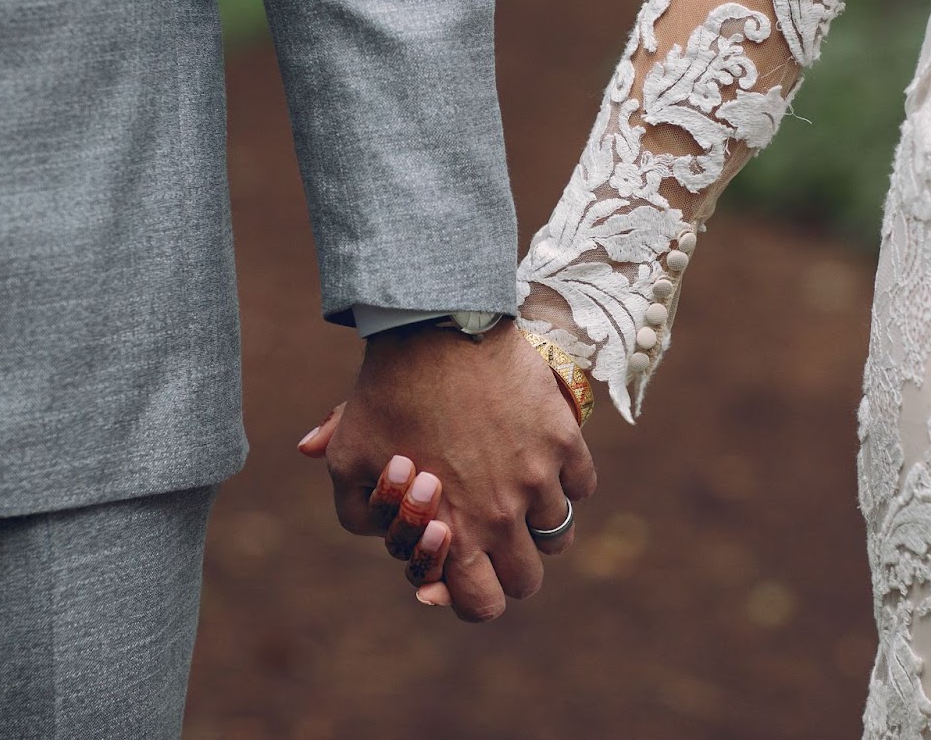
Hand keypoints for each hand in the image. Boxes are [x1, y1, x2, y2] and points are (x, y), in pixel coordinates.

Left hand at [299, 323, 595, 621]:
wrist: (434, 326)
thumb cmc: (385, 395)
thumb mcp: (348, 460)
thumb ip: (357, 511)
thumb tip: (381, 537)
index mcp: (452, 529)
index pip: (482, 605)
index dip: (472, 596)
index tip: (465, 568)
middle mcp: (502, 514)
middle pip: (528, 579)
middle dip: (509, 565)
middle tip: (492, 532)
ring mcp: (540, 477)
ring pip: (560, 533)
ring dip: (538, 521)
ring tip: (515, 489)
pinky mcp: (564, 438)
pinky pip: (582, 485)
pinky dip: (566, 481)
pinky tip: (538, 459)